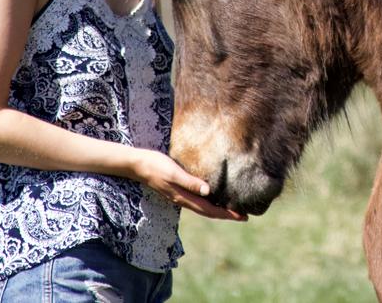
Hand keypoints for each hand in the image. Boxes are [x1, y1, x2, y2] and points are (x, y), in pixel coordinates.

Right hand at [131, 149, 247, 221]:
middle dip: (226, 215)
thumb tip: (208, 192)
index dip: (227, 214)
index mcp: (184, 198)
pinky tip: (212, 196)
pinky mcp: (177, 190)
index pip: (210, 210)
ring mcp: (180, 196)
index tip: (242, 216)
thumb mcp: (174, 172)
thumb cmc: (156, 165)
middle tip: (244, 216)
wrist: (137, 165)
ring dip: (218, 210)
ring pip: (203, 207)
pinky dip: (208, 202)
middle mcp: (183, 200)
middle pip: (208, 212)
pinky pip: (197, 201)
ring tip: (232, 208)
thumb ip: (190, 182)